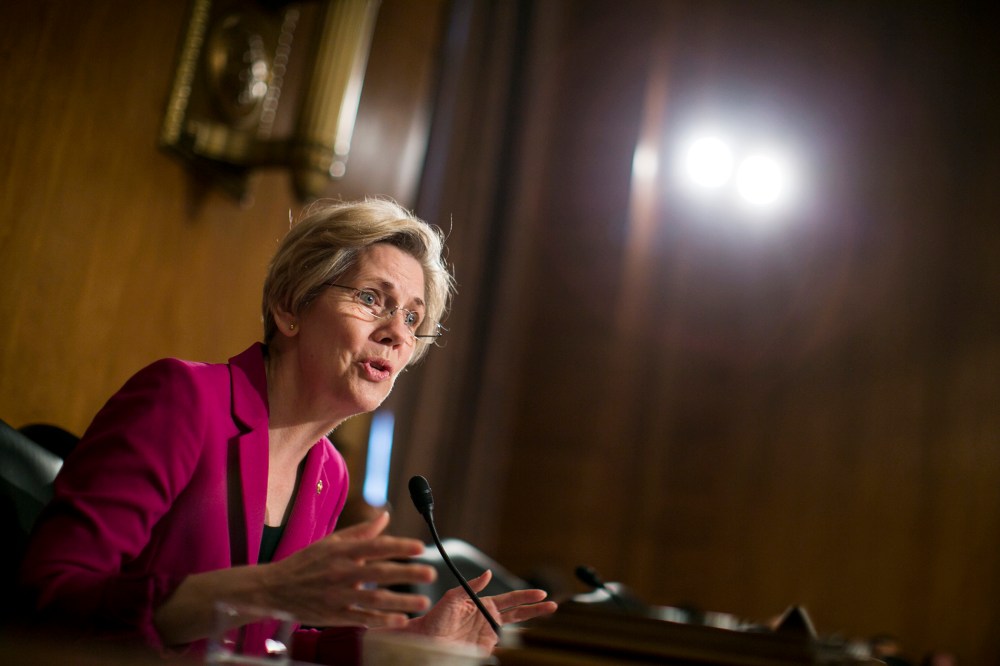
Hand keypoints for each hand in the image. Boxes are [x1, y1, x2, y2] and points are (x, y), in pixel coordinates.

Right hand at [263, 511, 436, 627]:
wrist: (273, 589)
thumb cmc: (306, 563)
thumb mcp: (330, 542)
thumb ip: (360, 532)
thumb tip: (385, 516)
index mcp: (341, 551)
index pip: (375, 546)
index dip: (399, 546)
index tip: (420, 547)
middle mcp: (340, 572)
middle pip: (379, 572)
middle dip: (407, 573)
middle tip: (430, 573)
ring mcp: (337, 596)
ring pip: (374, 599)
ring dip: (401, 601)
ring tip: (423, 601)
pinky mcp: (333, 615)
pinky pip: (361, 618)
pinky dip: (381, 620)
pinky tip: (400, 620)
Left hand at [396, 570, 557, 649]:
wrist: (425, 641)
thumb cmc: (436, 618)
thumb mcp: (452, 597)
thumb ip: (471, 586)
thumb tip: (488, 574)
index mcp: (483, 604)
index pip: (510, 599)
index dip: (526, 596)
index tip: (541, 593)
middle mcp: (489, 618)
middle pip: (519, 613)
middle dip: (536, 608)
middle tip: (553, 605)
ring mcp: (489, 635)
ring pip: (515, 628)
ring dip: (532, 621)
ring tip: (548, 613)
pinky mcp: (485, 649)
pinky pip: (503, 645)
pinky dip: (516, 641)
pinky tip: (524, 636)